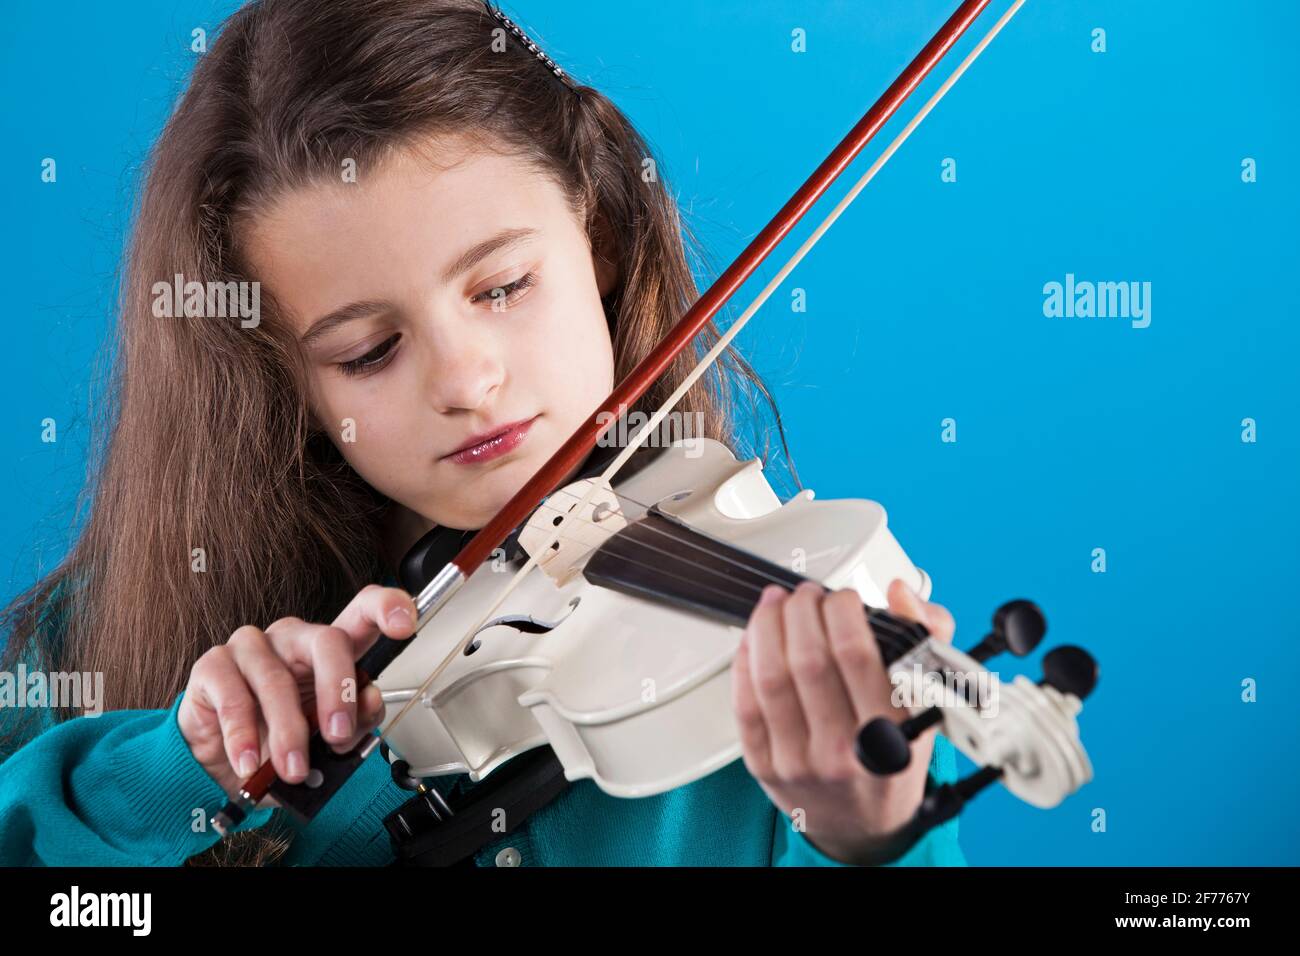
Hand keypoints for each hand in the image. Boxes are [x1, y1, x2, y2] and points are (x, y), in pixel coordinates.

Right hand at [178, 584, 418, 800]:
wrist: (224, 767)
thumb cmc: (281, 743)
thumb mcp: (326, 741)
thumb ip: (355, 721)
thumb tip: (369, 704)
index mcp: (329, 650)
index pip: (363, 611)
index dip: (387, 608)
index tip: (404, 624)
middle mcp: (294, 638)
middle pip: (327, 642)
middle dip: (338, 692)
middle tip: (338, 736)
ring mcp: (251, 646)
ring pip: (276, 678)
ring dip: (288, 731)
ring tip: (293, 769)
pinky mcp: (213, 666)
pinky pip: (233, 696)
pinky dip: (243, 736)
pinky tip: (249, 761)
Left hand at [730, 578, 954, 863]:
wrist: (863, 826)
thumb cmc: (892, 761)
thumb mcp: (927, 708)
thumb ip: (927, 640)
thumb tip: (902, 592)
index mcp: (889, 735)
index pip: (857, 656)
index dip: (842, 611)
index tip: (843, 597)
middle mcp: (842, 752)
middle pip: (808, 661)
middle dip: (802, 611)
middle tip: (807, 594)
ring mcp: (798, 762)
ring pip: (770, 678)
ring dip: (767, 626)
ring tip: (777, 604)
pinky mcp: (763, 766)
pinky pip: (744, 704)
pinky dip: (745, 661)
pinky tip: (754, 640)